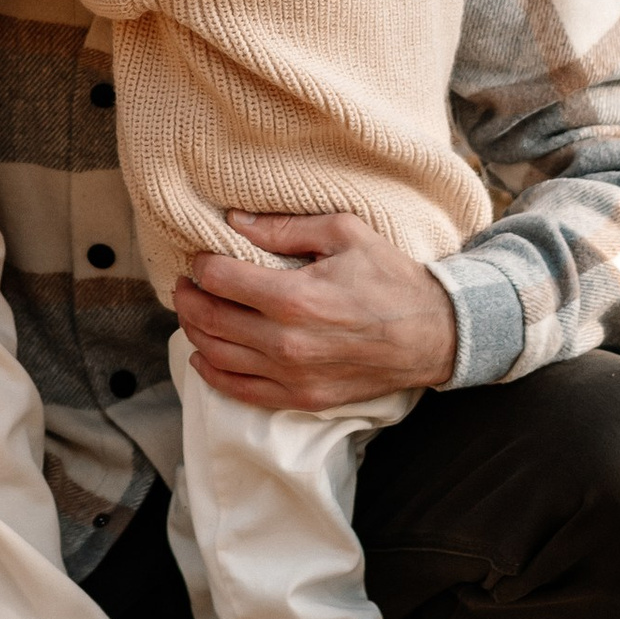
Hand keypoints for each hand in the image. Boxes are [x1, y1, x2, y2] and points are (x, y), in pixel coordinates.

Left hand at [174, 212, 460, 411]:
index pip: (220, 279)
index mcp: (294, 297)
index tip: (200, 257)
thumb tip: (235, 220)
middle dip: (188, 296)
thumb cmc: (391, 278)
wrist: (432, 335)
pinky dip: (212, 372)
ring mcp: (291, 376)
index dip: (201, 264)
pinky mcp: (301, 398)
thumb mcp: (345, 233)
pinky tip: (205, 354)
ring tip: (195, 310)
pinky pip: (239, 391)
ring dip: (194, 330)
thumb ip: (285, 228)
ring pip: (216, 355)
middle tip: (186, 282)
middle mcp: (286, 342)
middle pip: (208, 319)